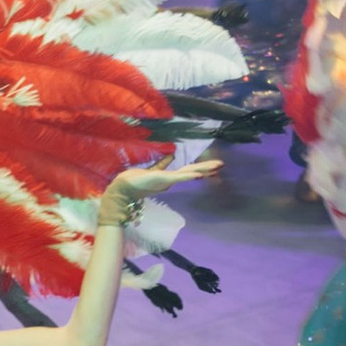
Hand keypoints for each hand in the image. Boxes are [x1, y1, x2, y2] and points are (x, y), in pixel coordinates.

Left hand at [103, 147, 218, 209]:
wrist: (123, 189)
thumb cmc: (134, 179)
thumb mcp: (151, 170)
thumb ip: (162, 164)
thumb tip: (171, 156)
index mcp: (168, 176)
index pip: (187, 170)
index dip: (200, 167)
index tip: (214, 165)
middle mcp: (170, 179)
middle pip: (191, 172)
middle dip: (207, 168)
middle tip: (222, 164)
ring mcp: (167, 180)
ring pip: (188, 174)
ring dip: (202, 170)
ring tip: (216, 167)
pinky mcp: (162, 180)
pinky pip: (178, 177)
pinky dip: (188, 175)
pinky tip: (198, 173)